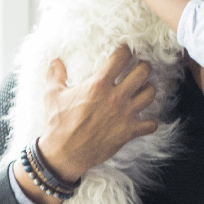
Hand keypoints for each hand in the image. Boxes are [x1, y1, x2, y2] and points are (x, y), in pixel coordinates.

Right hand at [37, 44, 158, 182]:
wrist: (64, 153)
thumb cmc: (58, 123)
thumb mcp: (53, 95)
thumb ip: (55, 75)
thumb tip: (55, 61)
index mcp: (98, 85)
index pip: (120, 58)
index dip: (125, 50)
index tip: (126, 50)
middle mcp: (115, 97)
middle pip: (142, 73)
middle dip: (144, 66)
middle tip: (141, 67)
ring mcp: (124, 115)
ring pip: (150, 95)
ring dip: (149, 89)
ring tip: (144, 89)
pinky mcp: (128, 132)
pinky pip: (150, 125)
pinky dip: (150, 122)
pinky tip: (145, 120)